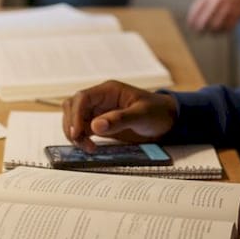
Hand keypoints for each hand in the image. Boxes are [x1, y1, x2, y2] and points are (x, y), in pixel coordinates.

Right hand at [61, 80, 177, 151]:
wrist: (167, 120)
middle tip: (81, 143)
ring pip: (75, 118)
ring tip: (88, 147)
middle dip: (72, 125)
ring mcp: (99, 111)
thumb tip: (96, 126)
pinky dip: (81, 138)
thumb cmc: (157, 112)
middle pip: (73, 107)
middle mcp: (100, 99)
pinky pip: (83, 128)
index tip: (77, 133)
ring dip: (75, 133)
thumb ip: (119, 119)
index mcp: (109, 90)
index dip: (76, 115)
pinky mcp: (100, 124)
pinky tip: (89, 147)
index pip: (83, 98)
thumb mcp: (142, 115)